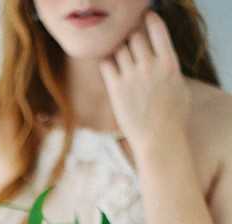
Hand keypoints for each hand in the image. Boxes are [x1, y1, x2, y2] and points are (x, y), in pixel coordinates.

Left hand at [99, 10, 190, 159]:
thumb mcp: (180, 88)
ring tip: (121, 60)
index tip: (145, 20)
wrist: (159, 141)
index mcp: (169, 63)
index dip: (149, 20)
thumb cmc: (173, 119)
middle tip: (130, 46)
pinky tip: (111, 69)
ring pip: (119, 48)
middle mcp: (150, 66)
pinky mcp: (116, 89)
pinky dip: (107, 62)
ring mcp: (132, 77)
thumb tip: (161, 58)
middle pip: (134, 36)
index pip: (157, 28)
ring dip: (119, 50)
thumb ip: (169, 69)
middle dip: (131, 37)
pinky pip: (106, 63)